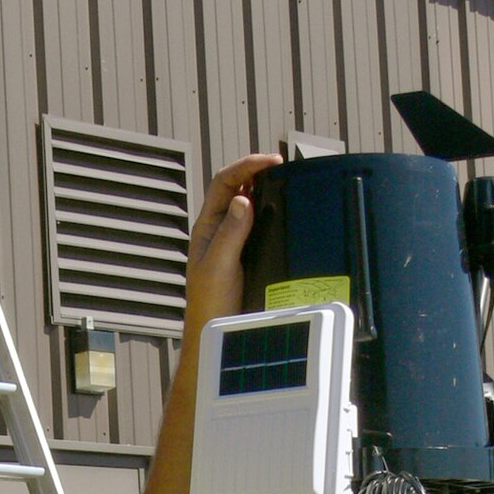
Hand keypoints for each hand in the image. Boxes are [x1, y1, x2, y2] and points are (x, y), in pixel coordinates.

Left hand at [185, 153, 282, 338]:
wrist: (214, 333)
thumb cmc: (209, 304)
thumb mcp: (218, 266)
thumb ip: (230, 233)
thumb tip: (243, 200)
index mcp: (208, 226)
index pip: (224, 182)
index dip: (247, 166)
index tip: (271, 161)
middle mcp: (221, 229)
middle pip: (237, 186)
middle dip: (257, 169)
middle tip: (282, 164)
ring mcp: (235, 241)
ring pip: (249, 204)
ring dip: (265, 188)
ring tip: (286, 178)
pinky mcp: (249, 254)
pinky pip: (260, 225)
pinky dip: (272, 211)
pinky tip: (285, 210)